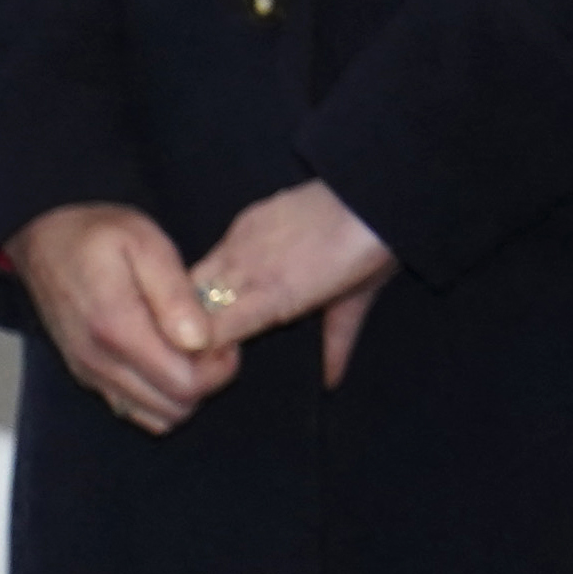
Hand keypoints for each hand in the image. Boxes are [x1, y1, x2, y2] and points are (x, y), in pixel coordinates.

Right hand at [0, 203, 241, 434]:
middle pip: (174, 407)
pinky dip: (158, 396)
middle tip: (211, 343)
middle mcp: (99, 362)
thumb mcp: (146, 244)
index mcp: (117, 328)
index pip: (185, 383)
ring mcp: (91, 374)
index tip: (225, 338)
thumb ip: (175, 294)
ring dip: (183, 391)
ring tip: (188, 350)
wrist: (44, 240)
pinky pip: (133, 410)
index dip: (219, 367)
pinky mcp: (88, 377)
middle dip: (206, 381)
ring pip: (156, 416)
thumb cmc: (96, 234)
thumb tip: (199, 340)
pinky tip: (164, 360)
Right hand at [181, 178, 395, 387]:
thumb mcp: (356, 301)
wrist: (379, 191)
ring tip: (205, 316)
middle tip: (200, 346)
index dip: (204, 351)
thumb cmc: (372, 251)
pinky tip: (228, 279)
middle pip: (195, 306)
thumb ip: (336, 342)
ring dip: (198, 300)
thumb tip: (331, 382)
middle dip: (193, 328)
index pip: (213, 332)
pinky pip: (216, 251)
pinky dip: (215, 271)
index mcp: (276, 294)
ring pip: (197, 278)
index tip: (207, 366)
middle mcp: (250, 267)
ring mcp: (244, 238)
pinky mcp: (246, 218)